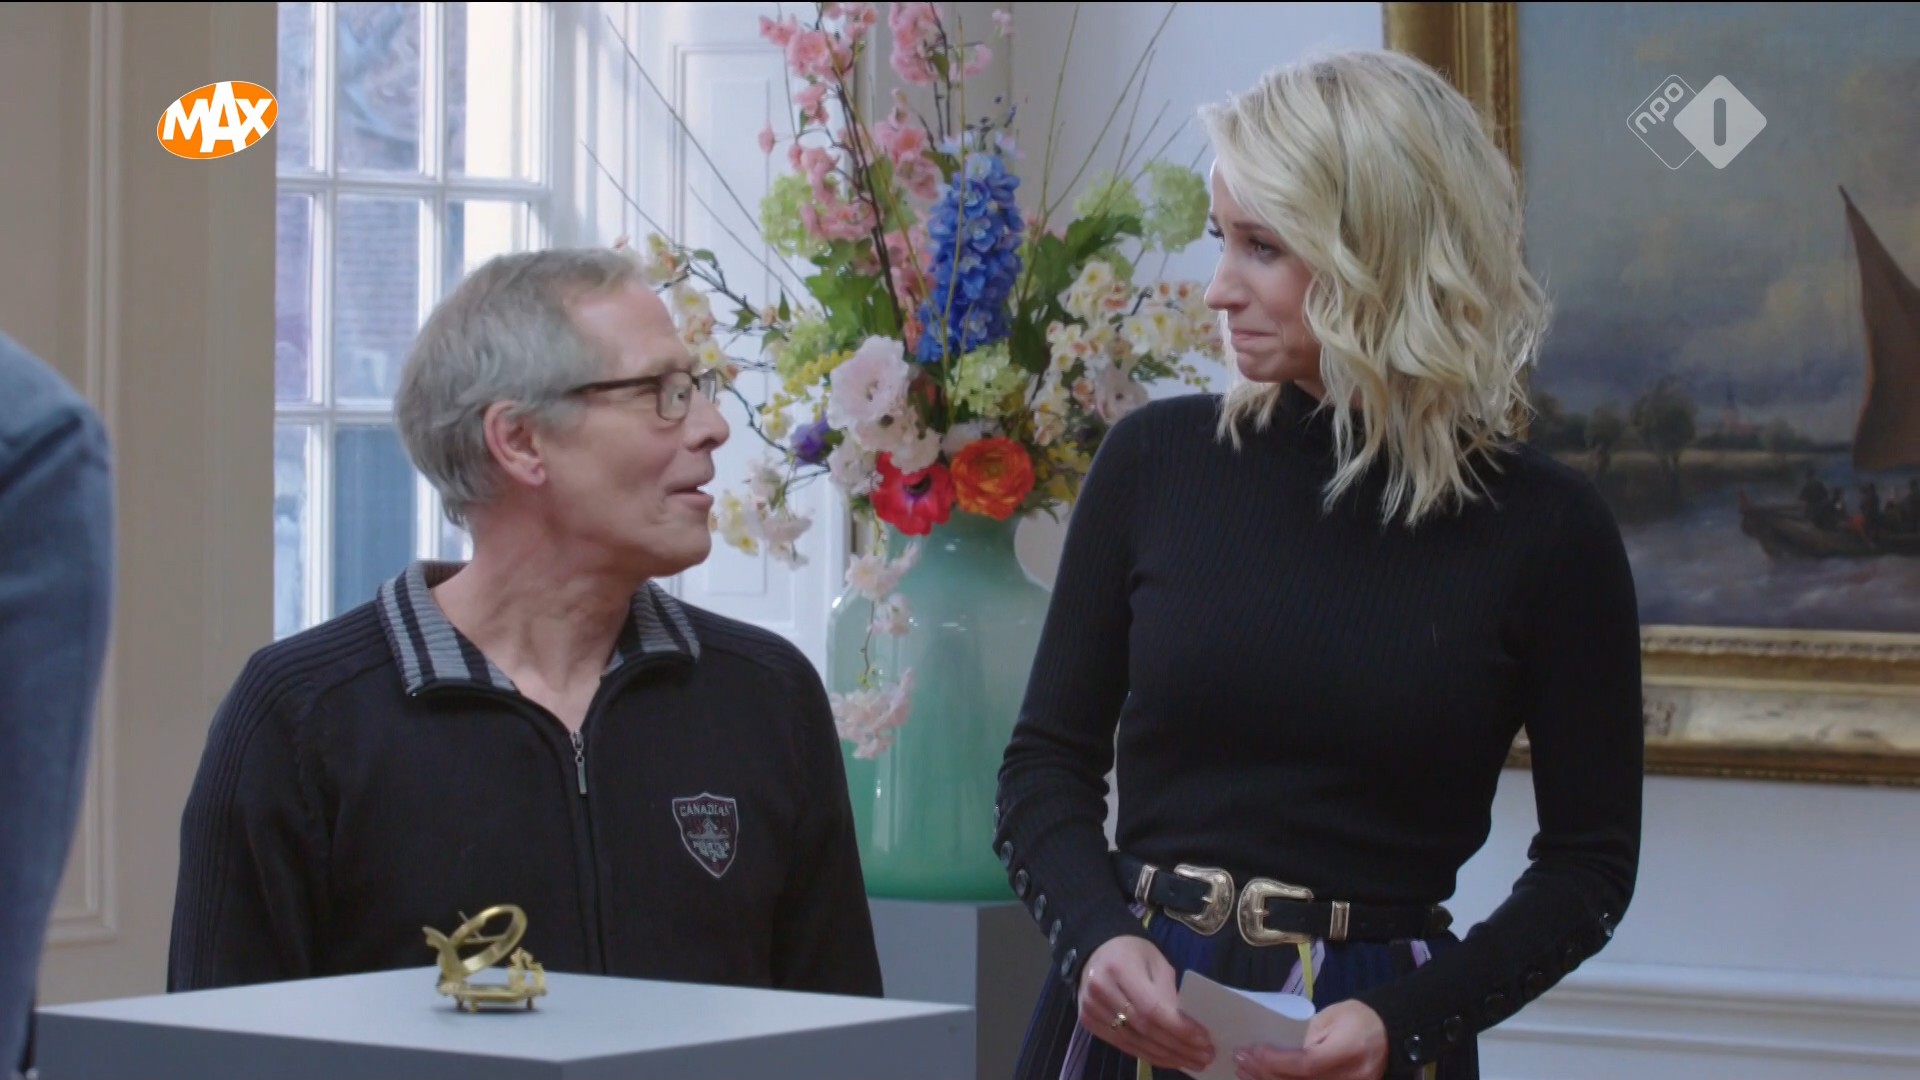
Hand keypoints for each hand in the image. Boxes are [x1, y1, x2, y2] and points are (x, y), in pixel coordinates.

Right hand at [1077, 936, 1215, 1073]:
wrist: (1096, 952)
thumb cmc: (1133, 953)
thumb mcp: (1158, 963)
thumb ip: (1170, 993)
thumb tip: (1188, 1027)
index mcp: (1119, 968)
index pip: (1152, 1008)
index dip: (1179, 1028)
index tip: (1204, 1039)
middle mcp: (1101, 991)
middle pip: (1145, 1029)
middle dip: (1179, 1046)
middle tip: (1206, 1056)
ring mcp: (1092, 1010)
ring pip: (1135, 1043)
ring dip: (1168, 1056)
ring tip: (1194, 1062)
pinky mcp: (1090, 1023)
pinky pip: (1125, 1046)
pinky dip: (1151, 1055)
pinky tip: (1171, 1059)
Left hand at [1232, 1000, 1387, 1079]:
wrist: (1388, 1034)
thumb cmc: (1357, 1018)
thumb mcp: (1330, 1017)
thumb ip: (1304, 1037)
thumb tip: (1272, 1051)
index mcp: (1349, 1050)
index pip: (1307, 1064)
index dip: (1276, 1062)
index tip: (1251, 1051)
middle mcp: (1351, 1078)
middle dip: (1265, 1074)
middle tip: (1240, 1060)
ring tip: (1246, 1072)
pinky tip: (1266, 1079)